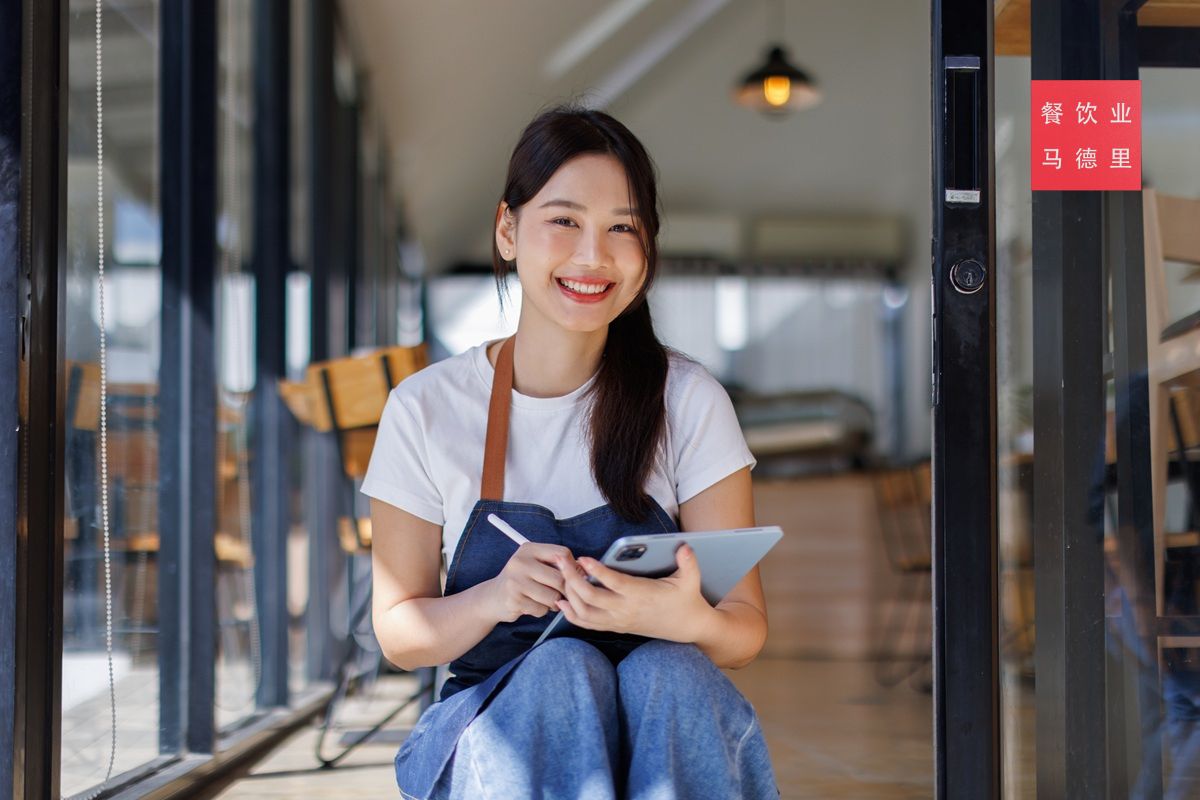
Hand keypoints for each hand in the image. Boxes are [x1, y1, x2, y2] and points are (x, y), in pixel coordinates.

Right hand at [485, 543, 574, 623]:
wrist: (493, 597)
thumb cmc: (522, 580)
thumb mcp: (535, 565)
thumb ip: (556, 565)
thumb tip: (584, 573)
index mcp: (529, 549)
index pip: (562, 554)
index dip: (573, 567)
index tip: (573, 576)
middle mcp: (520, 562)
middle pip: (560, 577)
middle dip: (565, 590)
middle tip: (560, 593)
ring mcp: (516, 581)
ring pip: (553, 596)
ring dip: (553, 603)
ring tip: (543, 599)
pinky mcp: (514, 600)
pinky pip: (542, 609)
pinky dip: (541, 611)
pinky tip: (531, 605)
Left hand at [554, 544, 715, 641]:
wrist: (687, 627)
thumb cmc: (686, 600)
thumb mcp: (691, 581)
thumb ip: (688, 563)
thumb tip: (685, 548)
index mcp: (642, 595)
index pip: (614, 583)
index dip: (597, 571)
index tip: (583, 558)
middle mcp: (626, 610)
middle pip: (591, 597)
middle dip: (571, 578)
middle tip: (561, 561)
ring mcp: (618, 621)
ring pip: (584, 612)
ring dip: (569, 594)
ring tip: (561, 574)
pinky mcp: (615, 626)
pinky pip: (587, 623)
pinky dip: (571, 613)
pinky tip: (562, 601)